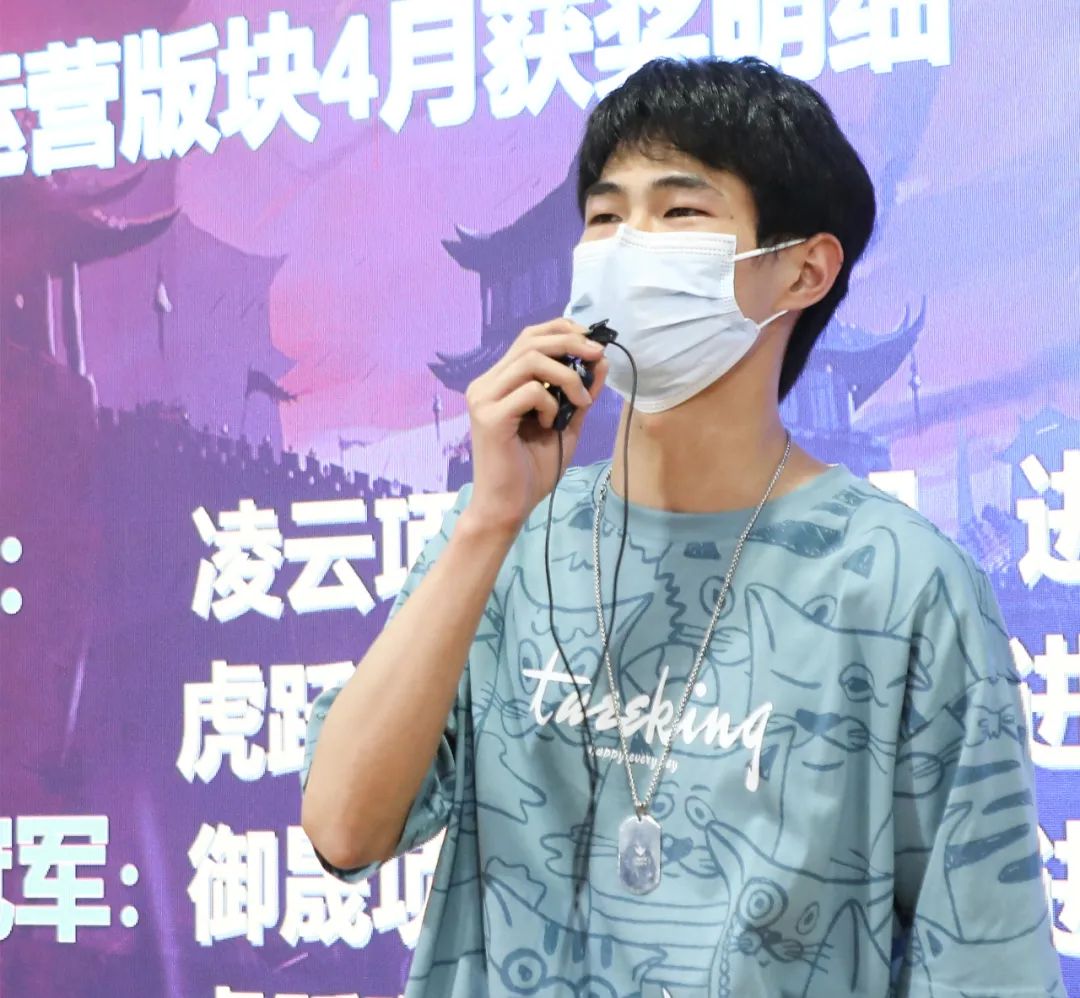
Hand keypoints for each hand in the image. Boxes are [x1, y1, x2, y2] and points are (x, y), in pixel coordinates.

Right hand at [461, 318, 608, 535]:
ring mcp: (483, 398)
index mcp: (500, 381)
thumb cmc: (532, 469)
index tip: (592, 342)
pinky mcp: (489, 416)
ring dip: (567, 377)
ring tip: (580, 401)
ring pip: (532, 360)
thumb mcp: (566, 423)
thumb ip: (580, 393)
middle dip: (572, 344)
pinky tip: (551, 426)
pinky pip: (532, 391)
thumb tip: (602, 360)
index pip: (529, 337)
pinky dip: (552, 404)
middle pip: (531, 341)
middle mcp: (486, 384)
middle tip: (599, 357)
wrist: (509, 507)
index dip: (561, 330)